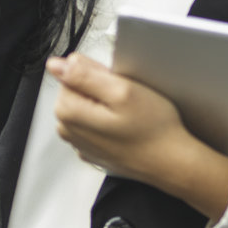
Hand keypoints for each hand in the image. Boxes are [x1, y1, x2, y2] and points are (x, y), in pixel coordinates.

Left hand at [48, 52, 227, 219]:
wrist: (170, 162)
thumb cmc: (152, 130)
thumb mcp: (122, 90)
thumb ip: (84, 74)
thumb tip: (56, 64)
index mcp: (69, 112)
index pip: (70, 73)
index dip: (97, 72)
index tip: (117, 84)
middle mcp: (68, 130)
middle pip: (76, 89)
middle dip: (99, 88)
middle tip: (126, 98)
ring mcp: (80, 142)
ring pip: (86, 105)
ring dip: (105, 104)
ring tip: (128, 113)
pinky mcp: (93, 149)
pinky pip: (96, 122)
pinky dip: (109, 120)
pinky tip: (127, 126)